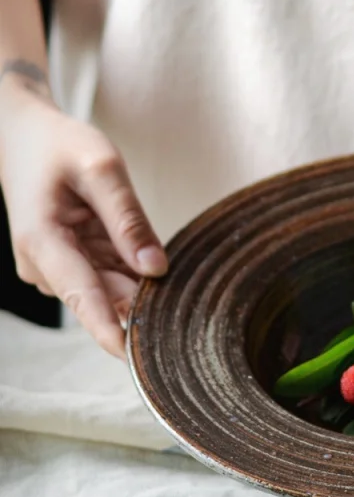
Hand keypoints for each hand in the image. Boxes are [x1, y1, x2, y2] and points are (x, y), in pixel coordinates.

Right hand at [0, 88, 166, 356]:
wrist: (24, 135)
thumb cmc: (60, 145)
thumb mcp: (101, 168)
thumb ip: (129, 220)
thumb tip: (156, 269)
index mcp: (42, 241)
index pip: (82, 297)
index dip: (111, 331)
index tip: (136, 361)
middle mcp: (44, 264)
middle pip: (102, 298)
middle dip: (142, 304)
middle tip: (187, 307)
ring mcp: (55, 267)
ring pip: (108, 290)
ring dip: (140, 287)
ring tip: (175, 281)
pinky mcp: (69, 263)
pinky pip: (108, 276)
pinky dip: (132, 273)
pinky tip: (156, 267)